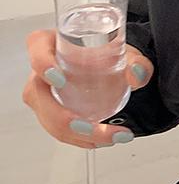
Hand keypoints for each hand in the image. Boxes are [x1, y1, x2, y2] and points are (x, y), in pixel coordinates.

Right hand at [23, 30, 152, 147]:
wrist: (107, 67)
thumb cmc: (105, 53)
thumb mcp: (124, 53)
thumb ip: (136, 62)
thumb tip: (137, 72)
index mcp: (49, 44)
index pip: (37, 51)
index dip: (43, 65)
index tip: (60, 79)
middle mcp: (40, 70)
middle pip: (40, 96)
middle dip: (65, 118)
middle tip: (93, 127)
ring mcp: (43, 94)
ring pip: (49, 119)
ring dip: (78, 135)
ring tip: (111, 137)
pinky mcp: (50, 113)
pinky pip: (58, 130)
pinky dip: (80, 139)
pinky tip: (102, 139)